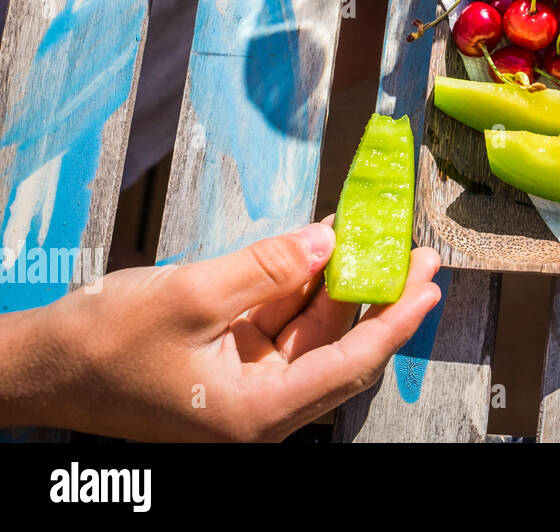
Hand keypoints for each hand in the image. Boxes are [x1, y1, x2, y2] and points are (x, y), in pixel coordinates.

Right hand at [13, 221, 439, 440]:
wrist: (41, 366)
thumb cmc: (103, 346)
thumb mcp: (192, 296)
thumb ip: (266, 267)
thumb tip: (326, 241)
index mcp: (256, 411)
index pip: (351, 365)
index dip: (396, 322)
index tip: (430, 287)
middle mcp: (260, 405)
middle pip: (340, 348)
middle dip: (379, 297)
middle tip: (418, 256)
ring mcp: (245, 382)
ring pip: (312, 331)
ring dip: (340, 284)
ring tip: (375, 237)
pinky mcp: (229, 361)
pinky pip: (280, 321)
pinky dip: (300, 284)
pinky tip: (321, 245)